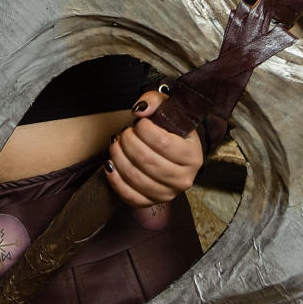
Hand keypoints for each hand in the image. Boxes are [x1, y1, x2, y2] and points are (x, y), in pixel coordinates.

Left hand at [105, 89, 202, 207]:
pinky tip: (110, 164)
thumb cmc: (169, 130)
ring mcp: (168, 194)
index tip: (138, 123)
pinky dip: (115, 179)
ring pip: (135, 177)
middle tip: (124, 133)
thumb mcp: (168, 110)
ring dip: (118, 157)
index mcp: (192, 156)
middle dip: (128, 142)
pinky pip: (129, 195)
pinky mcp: (151, 202)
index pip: (163, 143)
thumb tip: (140, 110)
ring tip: (116, 144)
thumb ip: (155, 101)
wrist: (171, 151)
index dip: (144, 130)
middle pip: (147, 160)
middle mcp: (184, 179)